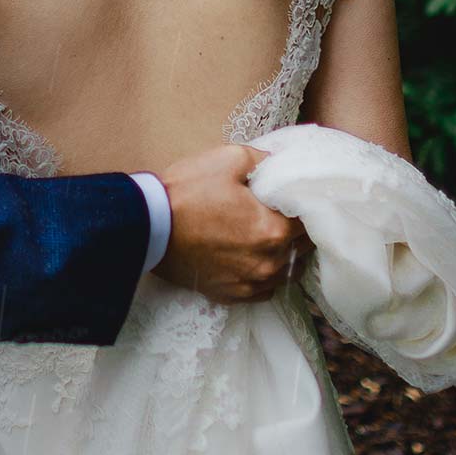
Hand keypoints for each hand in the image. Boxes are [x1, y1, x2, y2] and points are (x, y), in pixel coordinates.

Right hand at [153, 145, 300, 304]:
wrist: (147, 226)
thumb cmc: (186, 192)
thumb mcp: (229, 159)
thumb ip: (265, 161)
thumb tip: (280, 165)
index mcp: (274, 230)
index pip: (308, 221)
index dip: (303, 207)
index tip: (292, 199)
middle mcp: (268, 262)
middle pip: (301, 248)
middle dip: (295, 231)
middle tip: (279, 214)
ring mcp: (250, 283)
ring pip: (286, 272)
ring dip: (283, 255)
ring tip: (267, 238)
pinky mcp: (231, 295)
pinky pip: (264, 289)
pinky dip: (264, 275)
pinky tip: (252, 259)